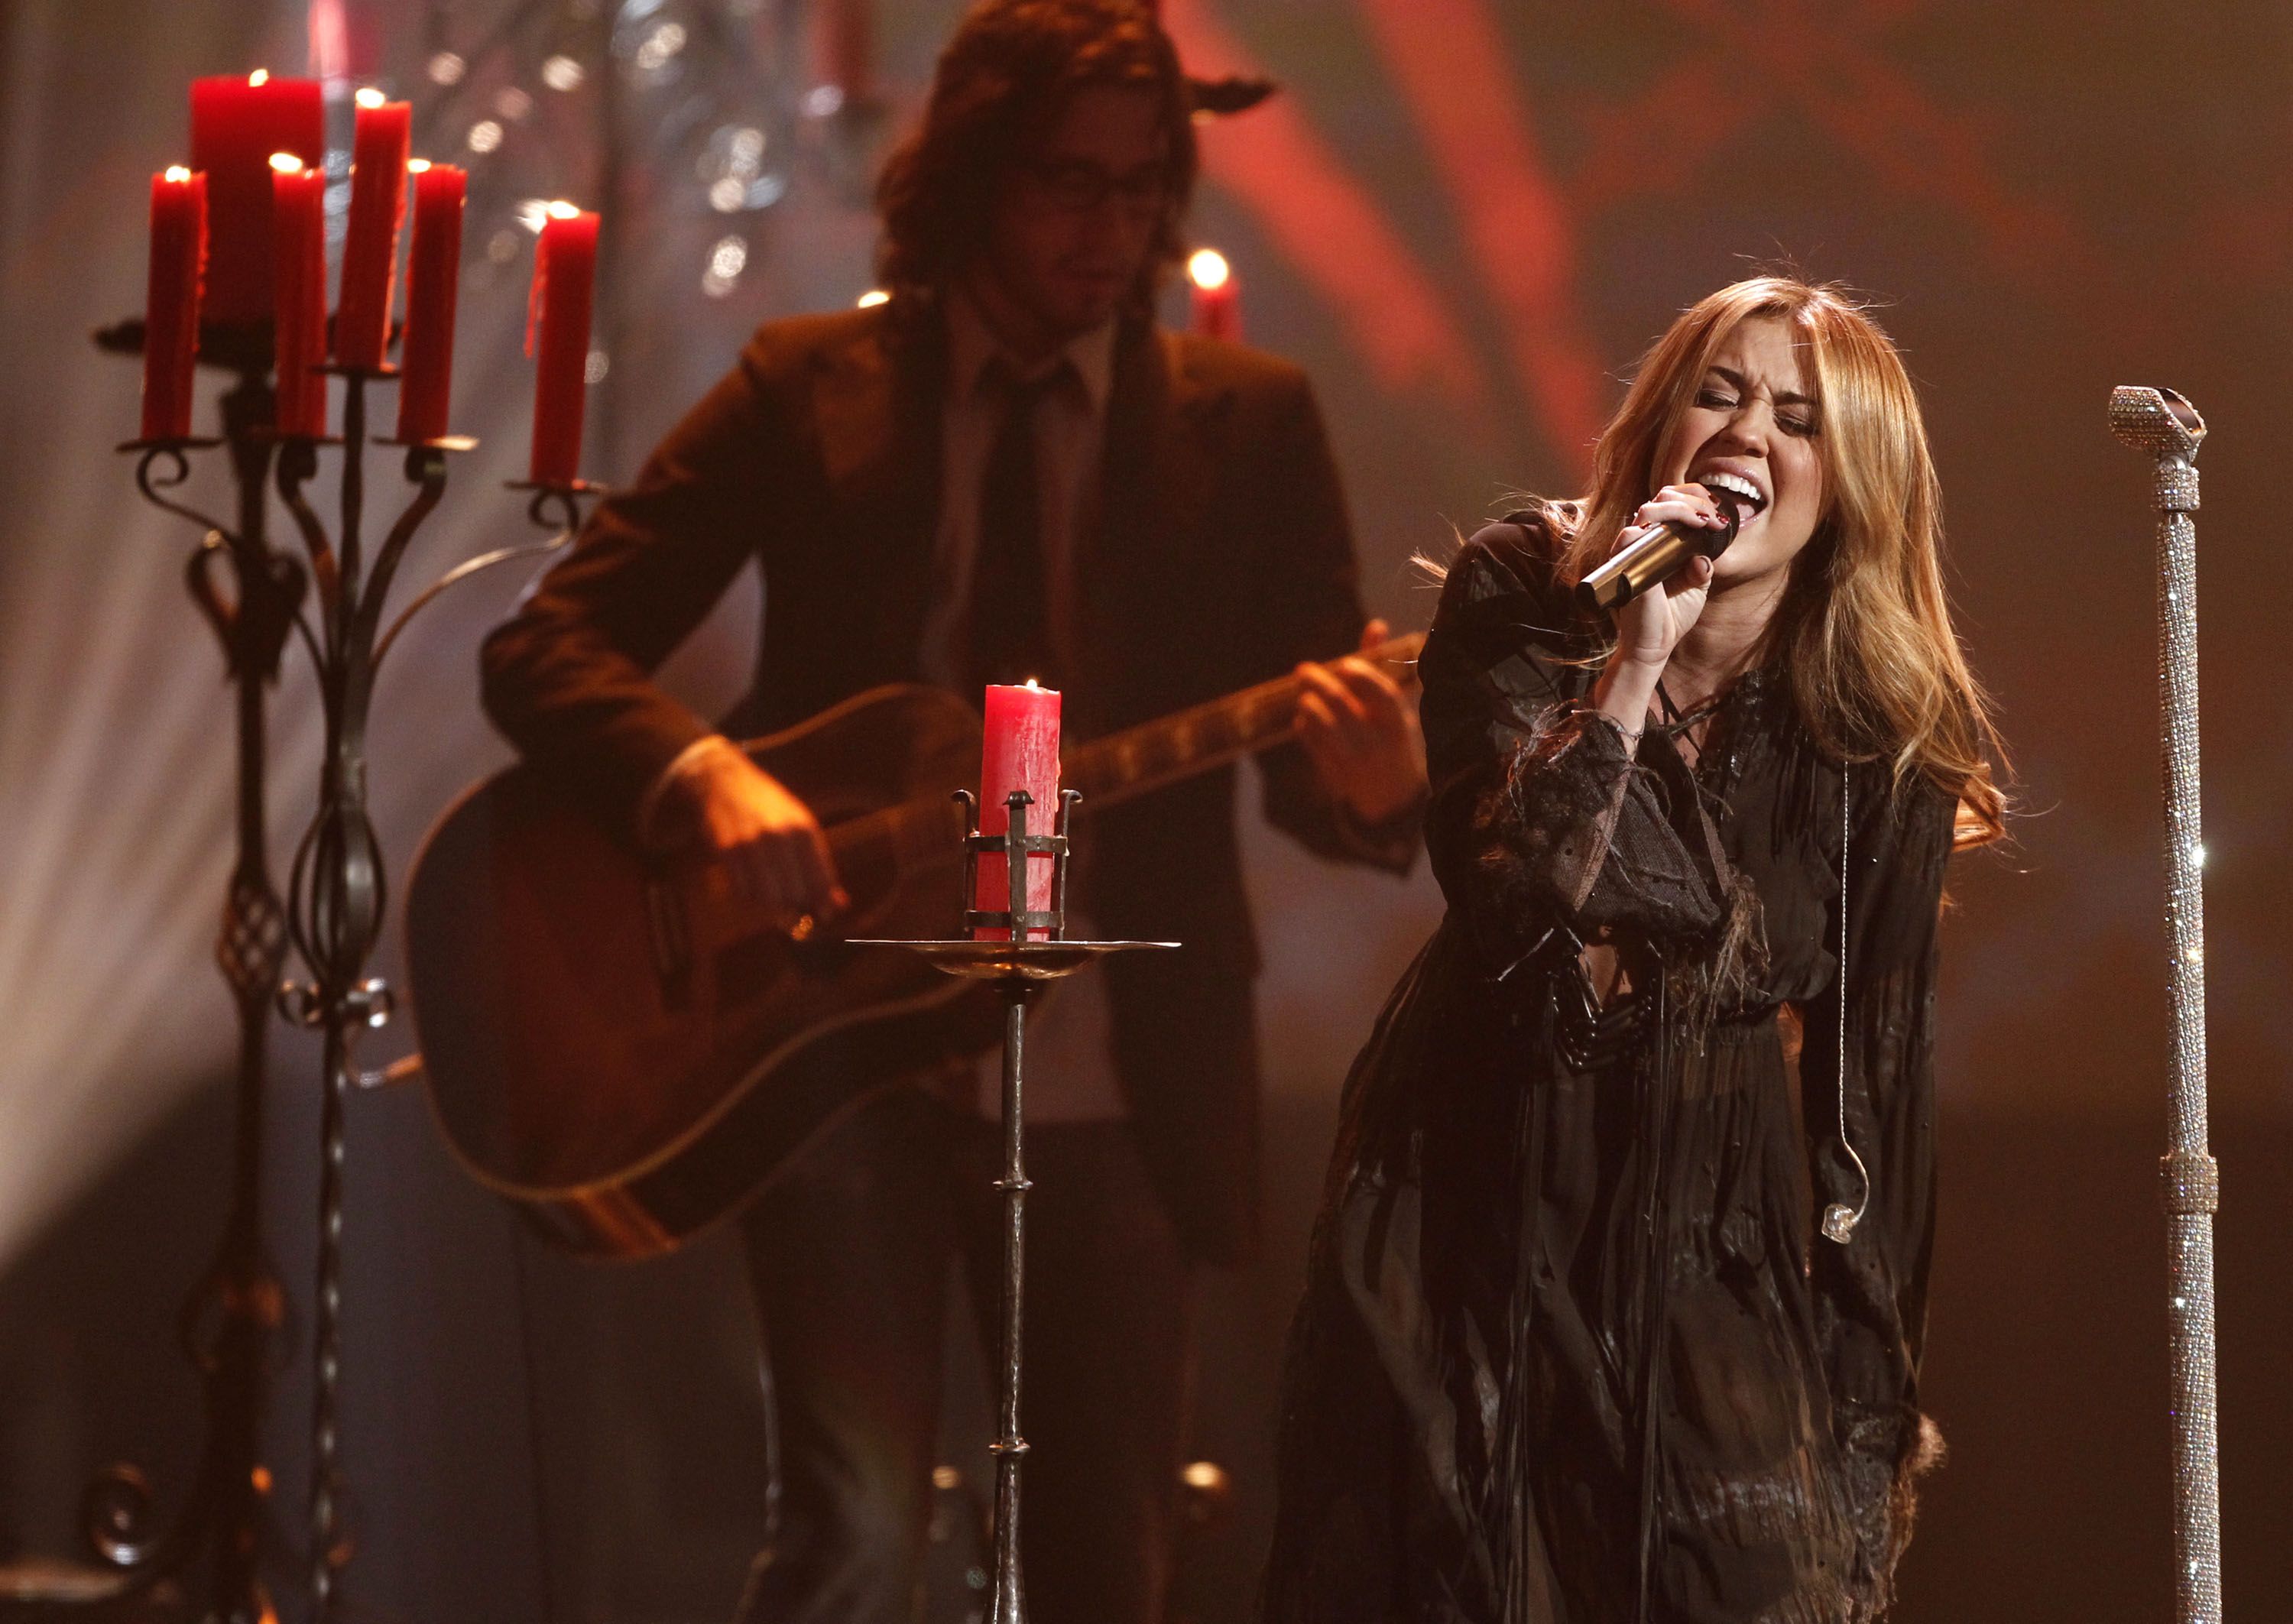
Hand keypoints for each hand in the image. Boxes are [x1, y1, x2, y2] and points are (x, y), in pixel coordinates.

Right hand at [655, 738, 847, 928]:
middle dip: (797, 905)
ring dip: (773, 905)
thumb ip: (819, 865)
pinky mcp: (727, 851)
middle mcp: (778, 837)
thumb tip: (840, 904)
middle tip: (794, 903)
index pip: (820, 881)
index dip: (824, 903)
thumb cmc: (769, 807)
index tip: (824, 913)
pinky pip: (743, 892)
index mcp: (802, 829)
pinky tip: (753, 882)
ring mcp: (750, 844)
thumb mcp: (800, 826)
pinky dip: (751, 896)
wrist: (724, 782)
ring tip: (773, 890)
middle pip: (795, 895)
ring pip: (768, 898)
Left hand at [1295, 619, 1426, 826]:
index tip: (1344, 663)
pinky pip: (1313, 745)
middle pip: (1344, 706)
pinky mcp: (1337, 774)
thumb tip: (1375, 626)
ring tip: (1304, 697)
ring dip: (1309, 705)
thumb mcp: (1394, 708)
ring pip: (1324, 726)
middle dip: (1320, 683)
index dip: (1364, 676)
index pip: (1384, 695)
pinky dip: (1305, 728)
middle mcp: (1380, 743)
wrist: (1392, 797)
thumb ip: (1381, 667)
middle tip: (1303, 670)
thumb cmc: (1392, 738)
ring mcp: (1357, 762)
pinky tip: (1305, 719)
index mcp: (1400, 723)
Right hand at [1608, 484, 1727, 670]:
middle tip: (1713, 516)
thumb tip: (1703, 555)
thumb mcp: (1697, 585)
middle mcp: (1643, 542)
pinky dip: (1654, 529)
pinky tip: (1681, 534)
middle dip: (1693, 499)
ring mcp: (1632, 552)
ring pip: (1649, 510)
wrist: (1655, 644)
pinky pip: (1630, 536)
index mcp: (1658, 541)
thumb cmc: (1672, 614)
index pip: (1671, 502)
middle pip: (1662, 499)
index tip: (1718, 514)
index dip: (1695, 497)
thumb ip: (1702, 565)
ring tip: (1705, 520)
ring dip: (1681, 509)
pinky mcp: (1624, 565)